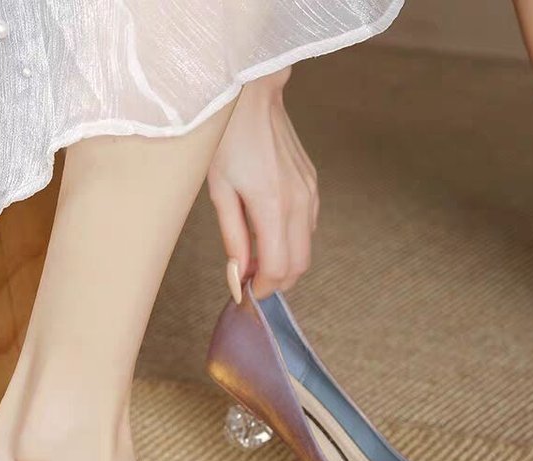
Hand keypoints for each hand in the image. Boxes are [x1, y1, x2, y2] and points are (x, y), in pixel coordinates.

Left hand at [207, 67, 318, 300]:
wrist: (254, 98)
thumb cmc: (227, 141)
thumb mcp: (220, 191)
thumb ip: (233, 237)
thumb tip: (239, 273)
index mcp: (272, 206)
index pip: (278, 269)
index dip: (263, 288)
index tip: (247, 290)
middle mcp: (299, 203)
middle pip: (299, 266)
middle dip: (277, 282)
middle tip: (251, 280)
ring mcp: (310, 193)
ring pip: (306, 250)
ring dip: (284, 263)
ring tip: (255, 256)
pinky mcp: (312, 185)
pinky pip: (308, 228)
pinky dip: (291, 242)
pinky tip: (268, 234)